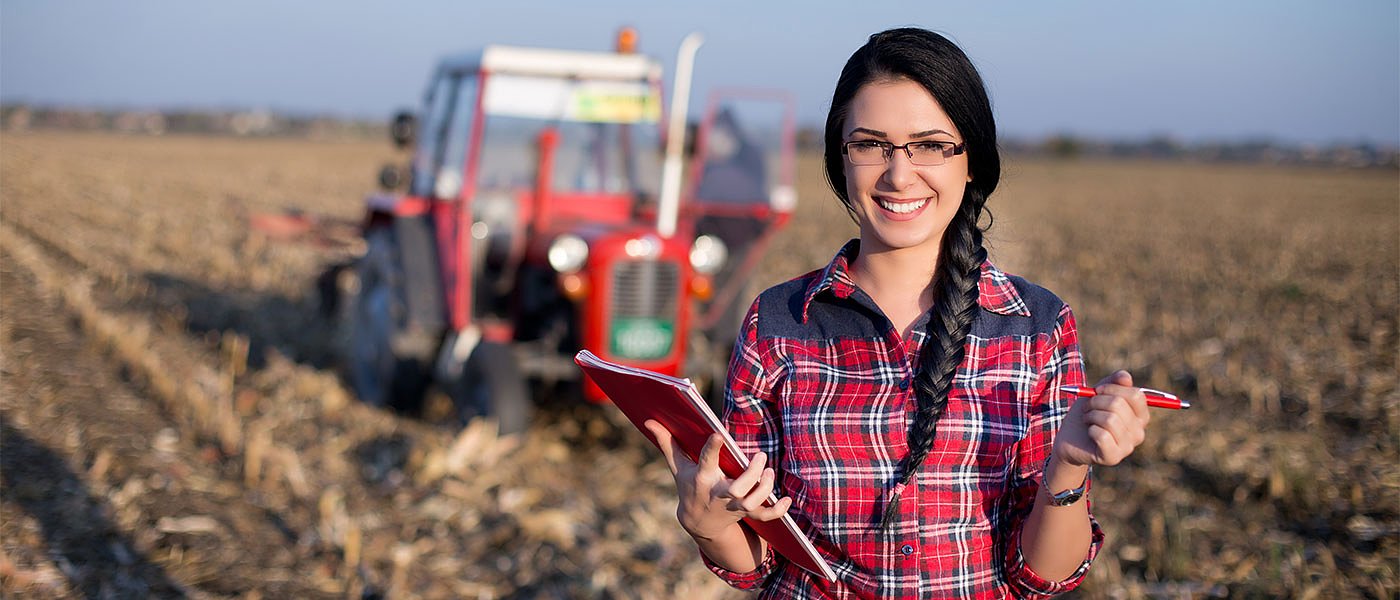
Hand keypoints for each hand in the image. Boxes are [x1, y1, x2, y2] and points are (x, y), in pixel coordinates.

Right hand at [643, 420, 791, 540]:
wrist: (699, 522)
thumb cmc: (690, 486)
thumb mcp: (678, 467)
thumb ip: (667, 443)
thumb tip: (649, 420)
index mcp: (702, 478)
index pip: (706, 461)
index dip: (712, 448)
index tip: (719, 434)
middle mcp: (719, 493)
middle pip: (737, 489)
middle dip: (751, 475)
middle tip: (760, 457)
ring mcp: (734, 506)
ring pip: (752, 502)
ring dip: (765, 488)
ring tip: (769, 472)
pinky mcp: (746, 513)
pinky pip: (765, 515)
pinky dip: (778, 509)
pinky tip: (787, 499)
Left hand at [1051, 370, 1150, 467]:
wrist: (1069, 439)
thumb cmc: (1087, 414)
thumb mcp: (1098, 394)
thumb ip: (1113, 383)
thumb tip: (1125, 377)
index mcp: (1140, 416)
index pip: (1136, 395)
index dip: (1113, 388)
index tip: (1097, 390)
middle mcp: (1138, 432)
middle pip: (1119, 405)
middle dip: (1096, 401)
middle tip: (1087, 408)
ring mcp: (1128, 447)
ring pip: (1110, 419)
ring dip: (1091, 415)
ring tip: (1087, 419)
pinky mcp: (1113, 457)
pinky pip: (1102, 435)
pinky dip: (1090, 430)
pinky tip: (1089, 433)